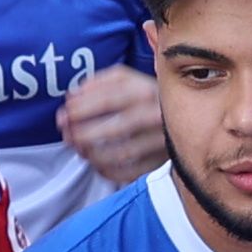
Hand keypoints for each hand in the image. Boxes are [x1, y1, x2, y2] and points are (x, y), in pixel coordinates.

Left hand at [53, 57, 165, 183]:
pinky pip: (131, 172)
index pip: (108, 99)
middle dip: (83, 133)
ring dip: (93, 154)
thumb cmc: (146, 94)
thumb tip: (75, 95)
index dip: (81, 108)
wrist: (186, 113)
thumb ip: (101, 81)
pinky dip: (108, 171)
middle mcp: (157, 115)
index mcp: (147, 90)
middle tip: (67, 134)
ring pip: (122, 154)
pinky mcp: (161, 161)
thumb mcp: (127, 78)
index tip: (64, 114)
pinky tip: (95, 163)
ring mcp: (161, 141)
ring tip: (79, 148)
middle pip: (116, 128)